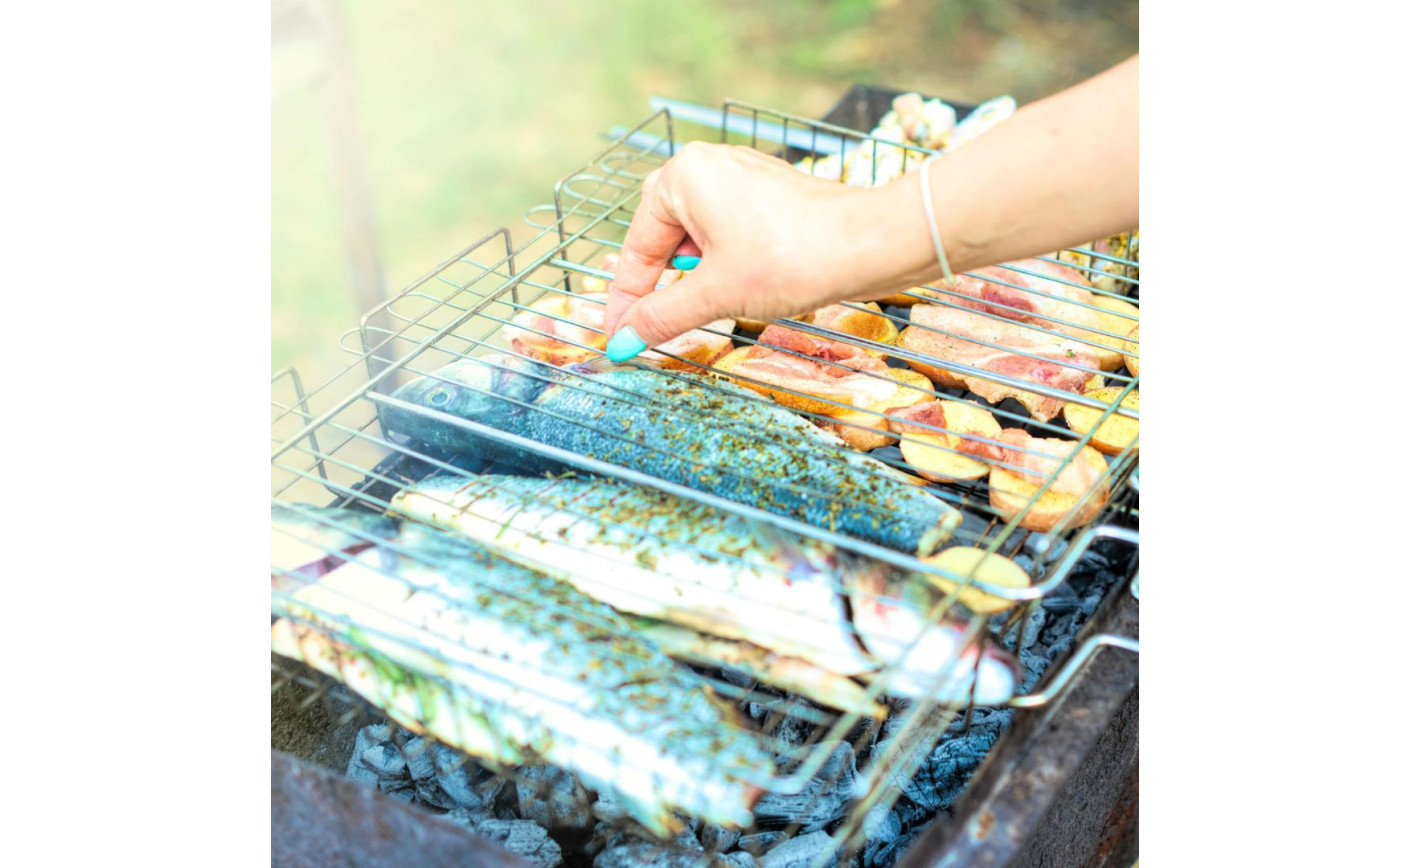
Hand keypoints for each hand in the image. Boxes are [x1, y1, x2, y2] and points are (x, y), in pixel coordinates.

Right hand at [603, 142, 931, 357]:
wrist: (870, 244)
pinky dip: (722, 264)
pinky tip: (738, 287)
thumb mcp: (714, 294)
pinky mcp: (770, 194)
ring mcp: (742, 176)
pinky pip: (728, 231)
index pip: (638, 248)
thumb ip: (661, 316)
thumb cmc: (791, 258)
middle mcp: (708, 165)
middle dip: (658, 283)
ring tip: (706, 307)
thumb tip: (622, 341)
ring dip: (693, 276)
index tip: (617, 337)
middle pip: (662, 236)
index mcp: (683, 177)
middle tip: (652, 326)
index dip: (626, 301)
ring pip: (697, 236)